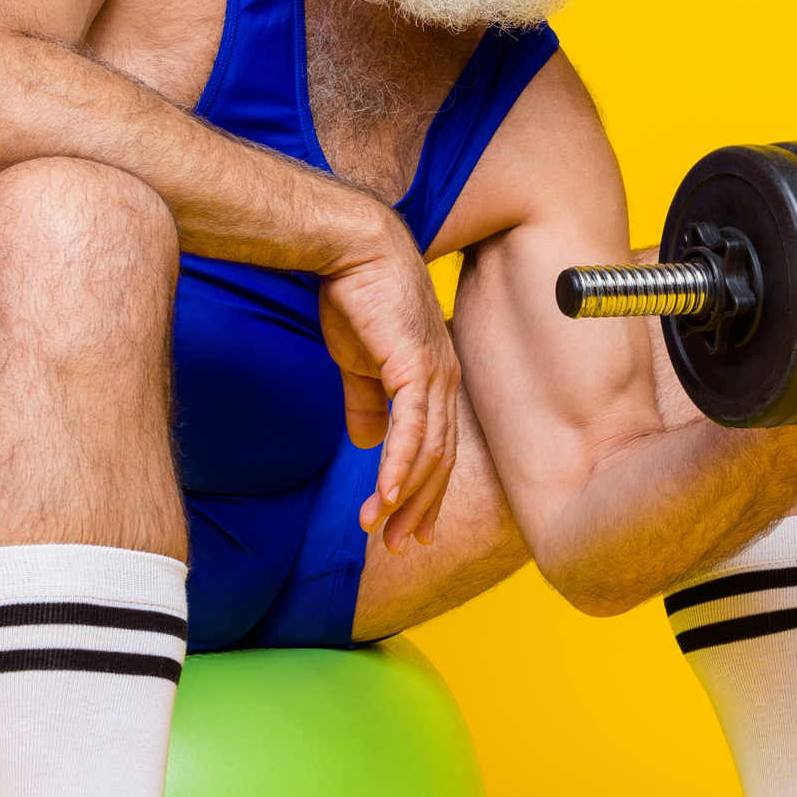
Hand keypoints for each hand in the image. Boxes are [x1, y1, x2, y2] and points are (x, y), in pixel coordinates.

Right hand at [316, 210, 460, 551]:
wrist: (352, 249)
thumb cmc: (355, 297)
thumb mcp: (358, 361)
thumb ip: (366, 401)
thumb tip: (366, 441)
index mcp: (436, 380)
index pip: (438, 449)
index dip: (425, 493)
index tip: (411, 529)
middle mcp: (445, 380)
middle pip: (439, 461)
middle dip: (418, 509)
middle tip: (399, 547)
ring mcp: (434, 373)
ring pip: (427, 453)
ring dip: (402, 498)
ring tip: (380, 531)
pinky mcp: (415, 366)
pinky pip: (410, 430)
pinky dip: (397, 468)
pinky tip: (384, 497)